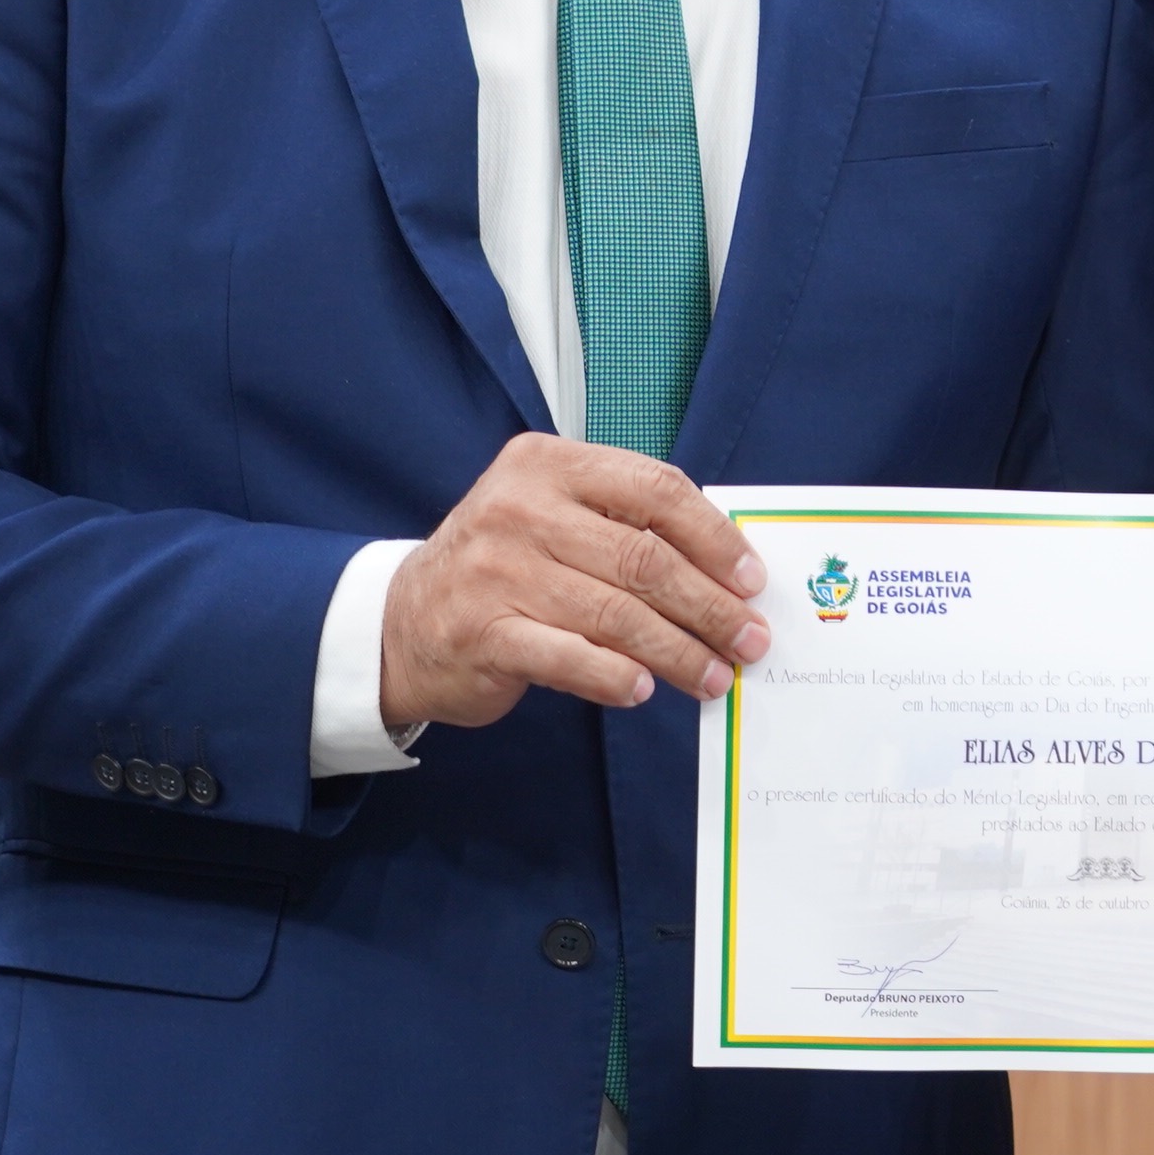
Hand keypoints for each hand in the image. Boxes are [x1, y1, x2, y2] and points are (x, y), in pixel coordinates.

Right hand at [380, 433, 769, 730]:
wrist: (400, 622)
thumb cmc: (503, 566)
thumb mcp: (554, 516)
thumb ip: (625, 524)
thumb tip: (727, 568)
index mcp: (548, 464)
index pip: (656, 490)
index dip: (715, 538)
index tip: (753, 580)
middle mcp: (519, 509)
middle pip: (645, 559)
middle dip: (711, 606)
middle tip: (750, 639)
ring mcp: (496, 571)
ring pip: (617, 614)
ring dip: (679, 652)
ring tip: (715, 676)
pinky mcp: (482, 633)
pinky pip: (571, 658)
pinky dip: (616, 677)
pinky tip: (644, 690)